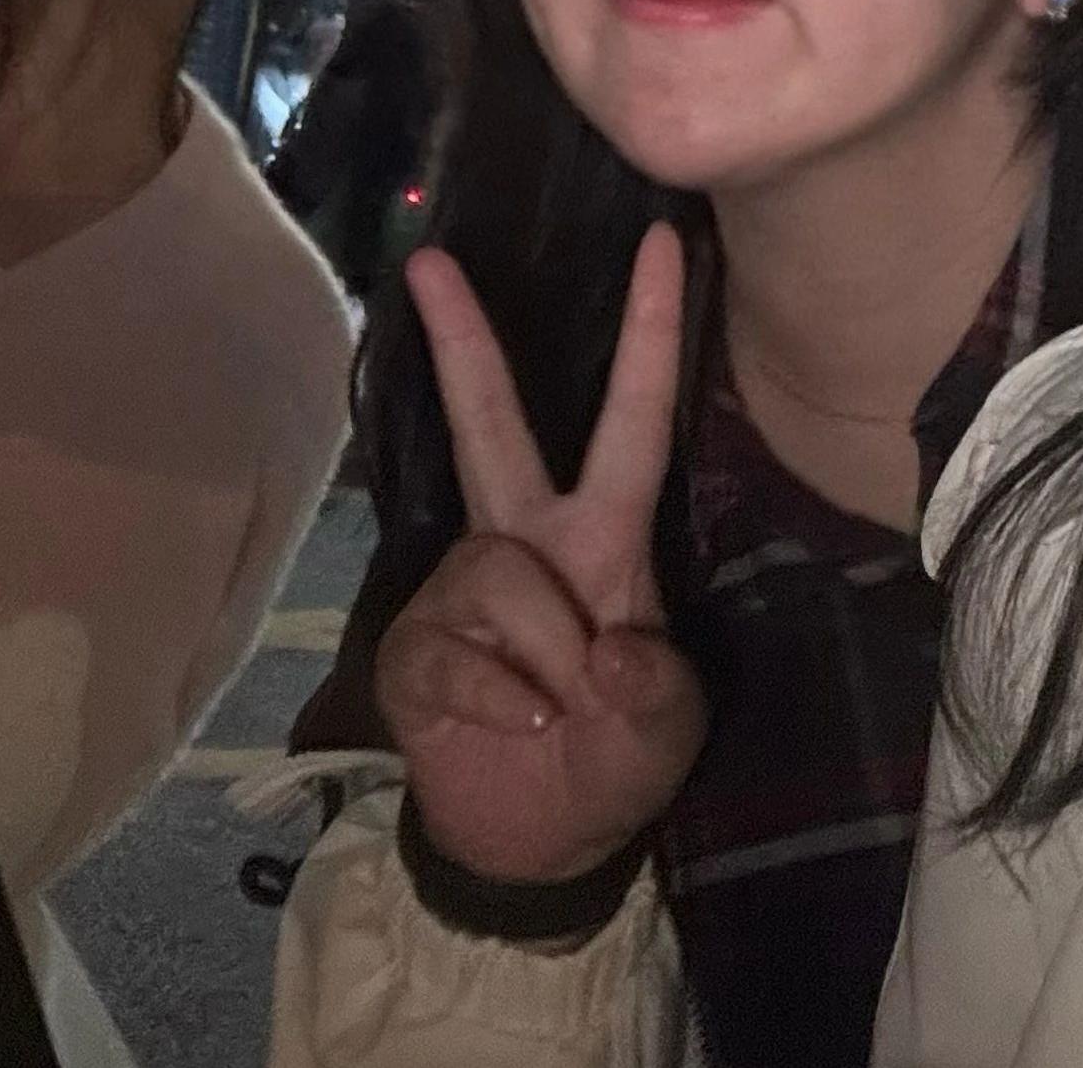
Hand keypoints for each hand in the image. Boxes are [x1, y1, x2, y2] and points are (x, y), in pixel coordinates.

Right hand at [376, 228, 705, 888]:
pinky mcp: (414, 644)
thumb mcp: (668, 728)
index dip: (653, 334)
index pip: (636, 421)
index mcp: (605, 535)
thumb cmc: (615, 757)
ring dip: (544, 659)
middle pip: (493, 424)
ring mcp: (463, 587)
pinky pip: (458, 654)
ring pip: (501, 581)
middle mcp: (525, 539)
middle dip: (464, 341)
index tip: (668, 239)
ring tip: (557, 709)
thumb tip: (598, 646)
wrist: (538, 843)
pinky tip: (512, 725)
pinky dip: (496, 702)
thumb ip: (652, 689)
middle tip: (432, 260)